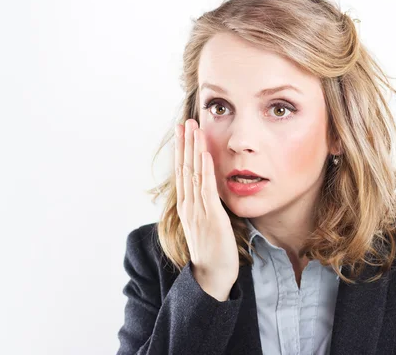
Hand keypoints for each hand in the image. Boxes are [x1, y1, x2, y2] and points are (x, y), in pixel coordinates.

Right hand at [174, 119, 239, 299]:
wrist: (212, 275)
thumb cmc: (212, 251)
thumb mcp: (206, 223)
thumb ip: (206, 205)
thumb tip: (210, 189)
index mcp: (187, 205)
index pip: (183, 171)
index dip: (182, 150)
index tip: (183, 131)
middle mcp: (189, 205)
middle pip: (184, 167)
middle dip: (185, 143)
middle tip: (185, 120)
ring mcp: (198, 210)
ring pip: (193, 173)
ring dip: (194, 149)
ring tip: (193, 128)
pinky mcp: (211, 217)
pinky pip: (207, 189)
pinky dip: (205, 170)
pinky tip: (205, 154)